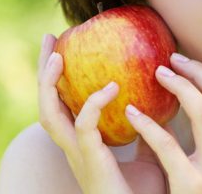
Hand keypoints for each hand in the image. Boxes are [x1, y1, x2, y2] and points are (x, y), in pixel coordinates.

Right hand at [37, 33, 166, 193]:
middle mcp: (73, 147)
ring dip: (50, 84)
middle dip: (43, 71)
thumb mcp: (145, 155)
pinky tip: (111, 87)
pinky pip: (85, 129)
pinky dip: (93, 105)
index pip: (61, 104)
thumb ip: (145, 132)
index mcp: (82, 143)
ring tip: (58, 56)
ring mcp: (78, 155)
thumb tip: (159, 104)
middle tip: (49, 39)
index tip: (60, 46)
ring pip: (50, 115)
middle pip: (45, 103)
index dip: (56, 77)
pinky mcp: (92, 163)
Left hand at [125, 53, 201, 193]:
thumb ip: (201, 146)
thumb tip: (174, 110)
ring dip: (181, 88)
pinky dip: (150, 125)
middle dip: (199, 73)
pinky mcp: (192, 186)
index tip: (186, 62)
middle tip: (171, 59)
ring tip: (157, 74)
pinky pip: (169, 147)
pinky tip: (131, 113)